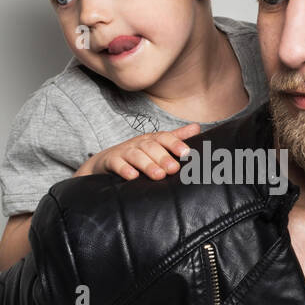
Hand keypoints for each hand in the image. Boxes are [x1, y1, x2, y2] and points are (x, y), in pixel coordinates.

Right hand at [74, 123, 201, 179]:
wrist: (106, 160)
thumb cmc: (137, 153)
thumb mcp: (156, 144)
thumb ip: (176, 137)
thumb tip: (198, 127)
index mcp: (152, 139)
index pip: (164, 138)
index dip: (175, 144)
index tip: (186, 153)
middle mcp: (138, 143)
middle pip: (151, 148)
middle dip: (163, 157)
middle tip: (174, 169)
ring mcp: (124, 152)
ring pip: (136, 156)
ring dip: (147, 165)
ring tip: (159, 175)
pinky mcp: (111, 161)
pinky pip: (117, 164)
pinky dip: (124, 169)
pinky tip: (133, 177)